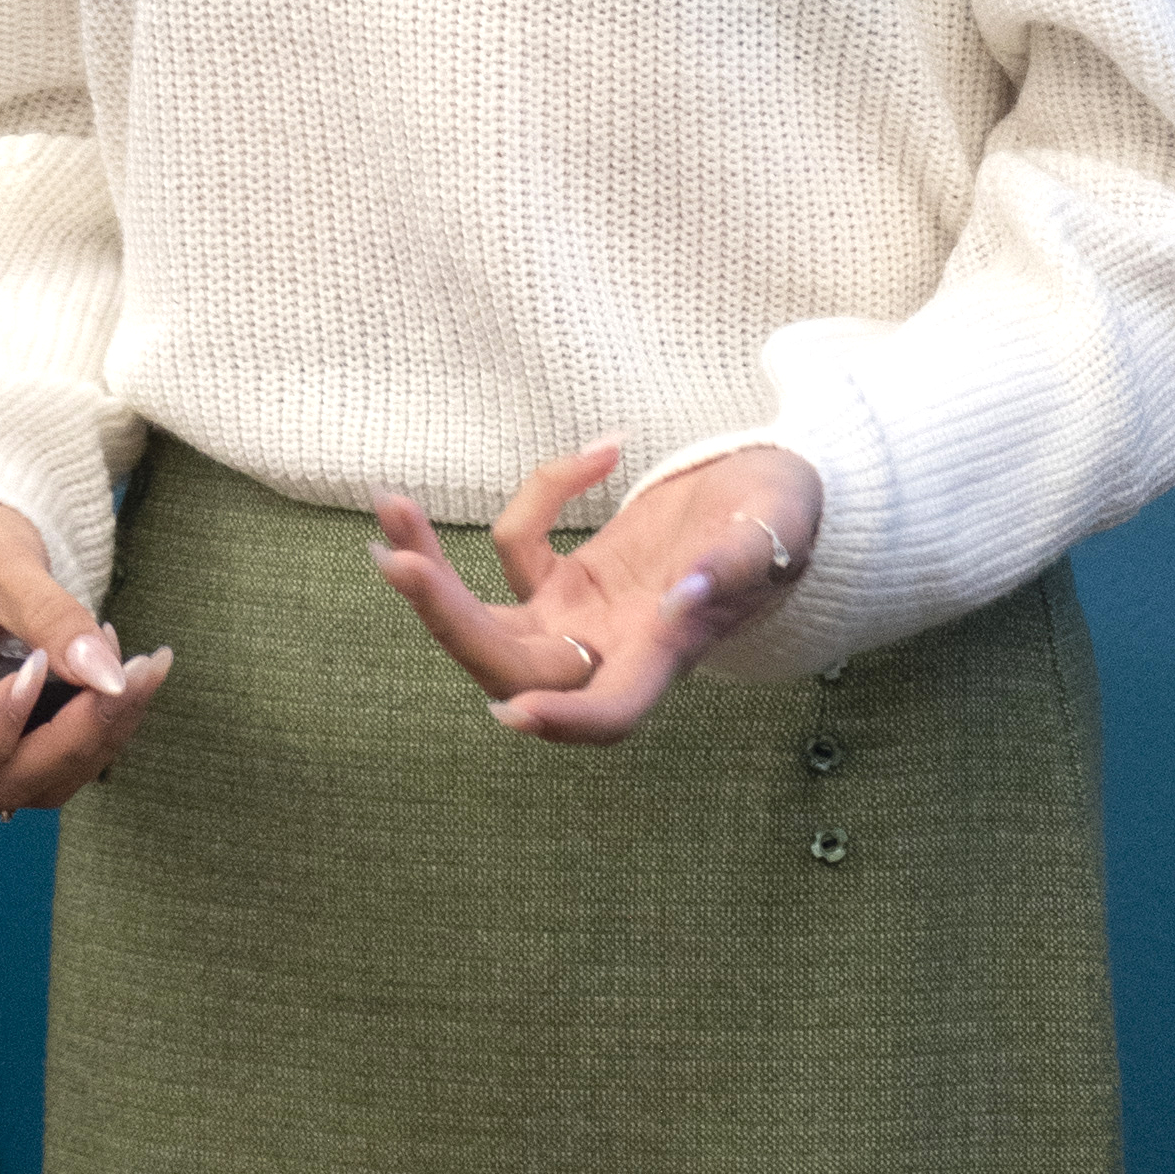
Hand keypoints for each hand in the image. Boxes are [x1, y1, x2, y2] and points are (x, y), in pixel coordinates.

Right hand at [0, 496, 171, 813]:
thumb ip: (49, 616)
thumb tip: (107, 675)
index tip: (39, 671)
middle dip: (68, 739)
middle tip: (127, 678)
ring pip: (33, 783)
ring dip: (96, 739)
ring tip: (141, 672)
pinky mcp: (4, 749)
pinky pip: (53, 765)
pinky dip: (99, 732)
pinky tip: (132, 681)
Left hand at [368, 439, 823, 744]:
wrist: (775, 495)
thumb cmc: (784, 518)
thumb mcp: (773, 530)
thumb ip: (733, 565)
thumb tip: (682, 596)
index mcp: (664, 653)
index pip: (608, 713)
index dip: (563, 722)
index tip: (512, 712)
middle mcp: (611, 649)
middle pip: (512, 667)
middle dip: (448, 620)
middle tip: (399, 559)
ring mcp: (582, 619)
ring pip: (488, 623)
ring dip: (436, 576)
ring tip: (390, 509)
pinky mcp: (568, 582)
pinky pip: (522, 550)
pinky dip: (538, 499)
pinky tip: (599, 451)